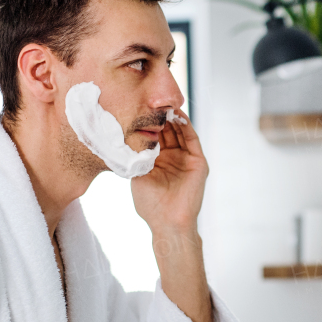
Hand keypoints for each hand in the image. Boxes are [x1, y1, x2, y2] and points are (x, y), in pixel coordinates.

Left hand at [131, 115, 206, 236]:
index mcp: (158, 161)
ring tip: (163, 103)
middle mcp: (174, 158)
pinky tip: (176, 114)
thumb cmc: (150, 205)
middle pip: (168, 130)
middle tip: (151, 98)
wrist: (167, 223)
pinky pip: (192, 138)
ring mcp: (187, 159)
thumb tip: (123, 136)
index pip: (154, 136)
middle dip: (160, 115)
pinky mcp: (198, 162)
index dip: (147, 122)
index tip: (137, 106)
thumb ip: (135, 157)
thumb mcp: (138, 175)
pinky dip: (186, 125)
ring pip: (180, 131)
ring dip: (173, 117)